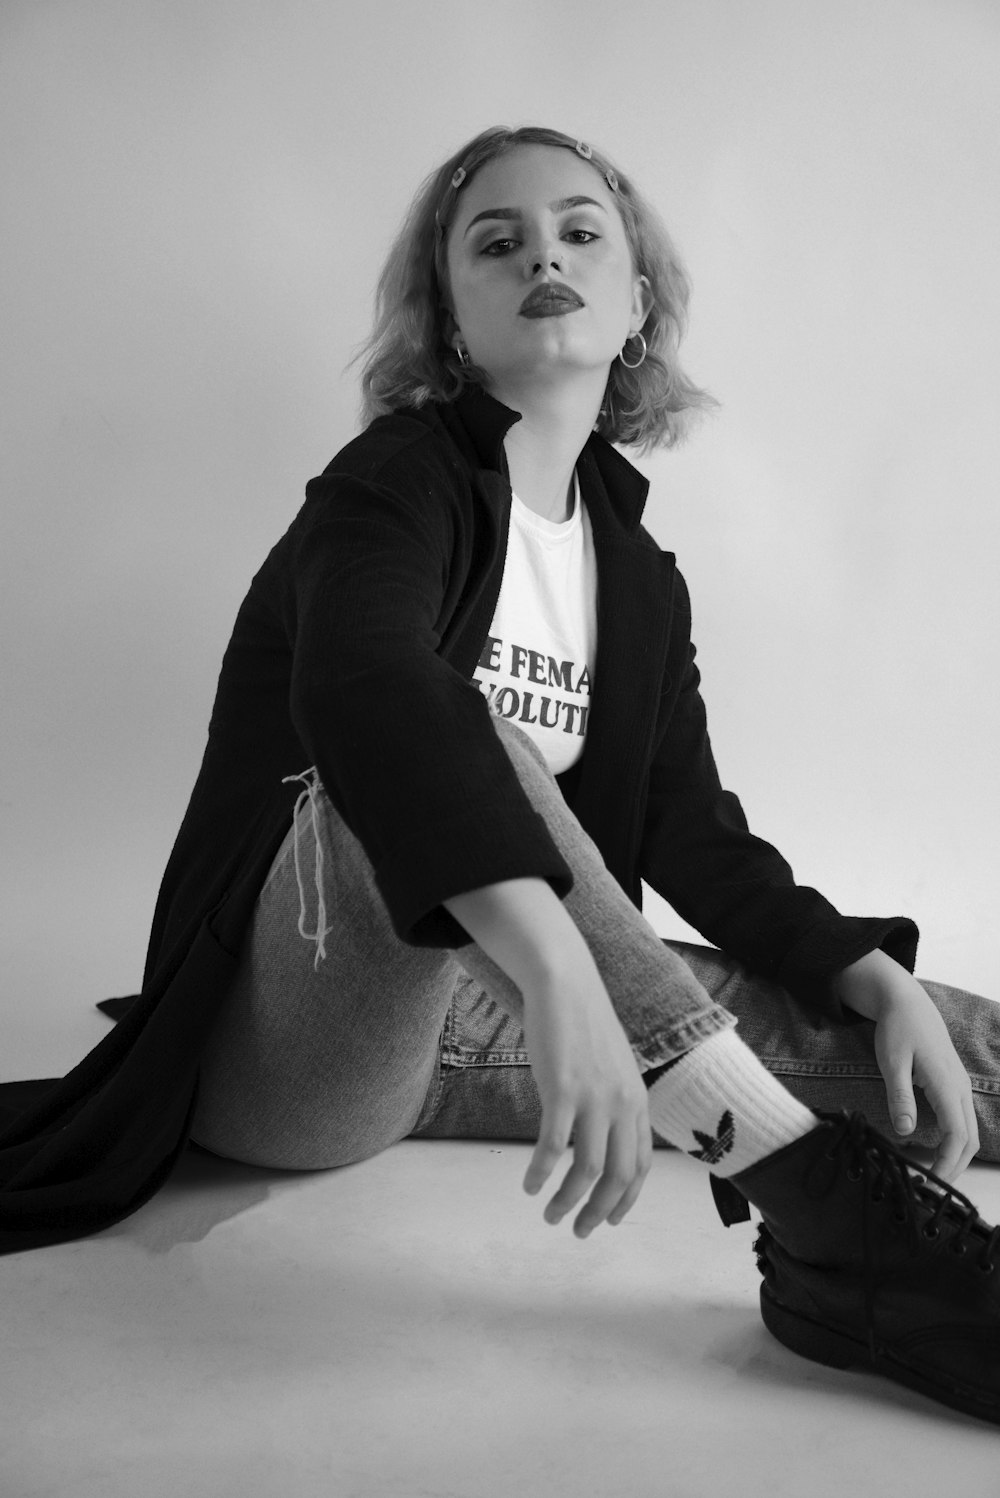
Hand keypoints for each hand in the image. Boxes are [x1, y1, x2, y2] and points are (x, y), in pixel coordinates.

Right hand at [519, 949, 652, 1237]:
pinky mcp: (562, 1089)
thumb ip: (615, 1100)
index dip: (627, 1199)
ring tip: (549, 1215)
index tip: (611, 1219)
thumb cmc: (583, 1023)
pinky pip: (553, 1145)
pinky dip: (542, 1172)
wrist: (565, 984)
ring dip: (568, 1200)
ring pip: (587, 1169)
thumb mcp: (614, 1065)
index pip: (641, 1164)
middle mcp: (622, 1103)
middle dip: (599, 1212)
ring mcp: (594, 1097)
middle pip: (619, 1176)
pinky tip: (528, 1183)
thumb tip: (604, 1135)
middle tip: (578, 1231)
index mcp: (636, 1100)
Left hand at [832, 949, 978, 1180]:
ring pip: (968, 1131)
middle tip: (931, 1187)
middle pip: (968, 1139)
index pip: (957, 1135)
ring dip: (955, 1155)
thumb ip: (899, 1096)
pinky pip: (961, 1120)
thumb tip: (905, 1132)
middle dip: (954, 1167)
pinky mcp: (953, 1085)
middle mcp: (959, 1088)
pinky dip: (953, 1141)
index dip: (947, 1163)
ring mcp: (959, 1086)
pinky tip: (934, 1150)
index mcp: (946, 1083)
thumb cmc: (897, 1029)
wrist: (906, 1002)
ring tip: (933, 1174)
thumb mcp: (891, 1061)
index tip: (931, 1182)